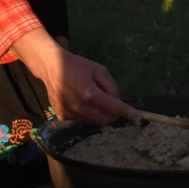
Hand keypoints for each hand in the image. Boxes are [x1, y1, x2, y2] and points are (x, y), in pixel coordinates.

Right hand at [12, 30, 138, 123]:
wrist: (51, 67)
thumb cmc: (77, 66)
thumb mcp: (99, 69)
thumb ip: (111, 86)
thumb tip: (116, 101)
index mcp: (89, 93)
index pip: (113, 107)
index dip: (126, 112)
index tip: (137, 116)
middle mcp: (79, 106)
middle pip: (104, 119)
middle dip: (113, 115)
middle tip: (113, 104)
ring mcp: (69, 113)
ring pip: (93, 121)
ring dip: (100, 114)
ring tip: (93, 98)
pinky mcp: (62, 116)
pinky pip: (81, 119)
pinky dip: (87, 114)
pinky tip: (81, 101)